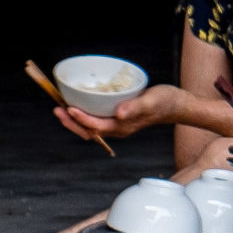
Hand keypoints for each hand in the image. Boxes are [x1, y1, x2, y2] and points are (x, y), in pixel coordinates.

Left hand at [54, 83, 187, 141]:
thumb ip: (135, 107)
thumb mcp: (151, 102)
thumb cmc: (165, 101)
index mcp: (123, 127)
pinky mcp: (118, 117)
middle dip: (71, 123)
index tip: (69, 108)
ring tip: (61, 108)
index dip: (81, 119)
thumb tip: (118, 114)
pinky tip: (78, 103)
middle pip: (88, 131)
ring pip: (90, 127)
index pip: (96, 126)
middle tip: (57, 110)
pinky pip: (97, 119)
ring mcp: (117, 124)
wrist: (176, 105)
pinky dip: (85, 114)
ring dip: (75, 120)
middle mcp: (117, 128)